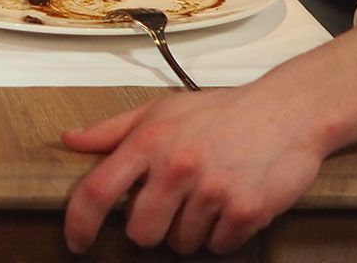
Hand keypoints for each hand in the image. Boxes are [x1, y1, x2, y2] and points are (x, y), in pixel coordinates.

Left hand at [62, 87, 328, 254]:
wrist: (287, 112)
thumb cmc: (219, 112)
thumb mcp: (161, 110)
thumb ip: (112, 129)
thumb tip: (70, 140)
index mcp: (149, 142)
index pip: (97, 191)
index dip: (79, 223)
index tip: (77, 242)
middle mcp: (176, 167)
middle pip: (141, 233)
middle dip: (152, 229)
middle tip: (172, 206)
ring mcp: (212, 191)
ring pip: (181, 244)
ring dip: (191, 231)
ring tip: (207, 197)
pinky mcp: (246, 211)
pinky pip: (218, 247)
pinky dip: (222, 235)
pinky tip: (230, 205)